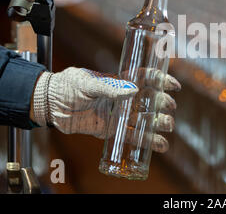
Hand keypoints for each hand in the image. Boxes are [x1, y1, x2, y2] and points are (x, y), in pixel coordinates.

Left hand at [31, 67, 179, 152]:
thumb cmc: (69, 86)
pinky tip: (161, 145)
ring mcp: (120, 115)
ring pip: (145, 120)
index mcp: (120, 81)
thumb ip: (109, 88)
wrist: (51, 104)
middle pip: (150, 100)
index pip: (146, 78)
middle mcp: (124, 98)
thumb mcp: (88, 82)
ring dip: (159, 123)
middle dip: (163, 103)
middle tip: (169, 107)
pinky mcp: (113, 131)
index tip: (174, 85)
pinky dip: (148, 142)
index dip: (162, 81)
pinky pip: (133, 137)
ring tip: (168, 126)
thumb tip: (132, 92)